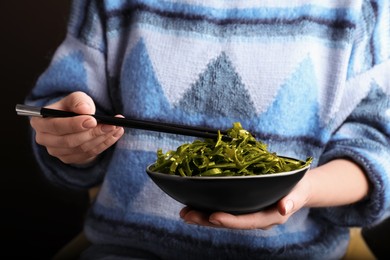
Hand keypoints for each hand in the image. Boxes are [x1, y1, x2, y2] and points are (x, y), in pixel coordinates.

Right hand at [29, 91, 124, 164]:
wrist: (76, 120)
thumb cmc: (73, 107)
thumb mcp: (75, 98)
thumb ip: (79, 101)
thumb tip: (85, 110)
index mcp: (40, 122)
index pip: (56, 126)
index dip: (74, 124)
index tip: (93, 120)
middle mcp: (45, 139)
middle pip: (70, 141)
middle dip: (93, 133)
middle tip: (111, 125)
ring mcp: (57, 152)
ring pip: (82, 148)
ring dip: (102, 138)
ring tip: (117, 127)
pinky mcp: (70, 159)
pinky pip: (89, 154)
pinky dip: (105, 144)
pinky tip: (115, 134)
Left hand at [179, 172, 311, 229]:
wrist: (298, 188)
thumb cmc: (298, 188)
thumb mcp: (297, 193)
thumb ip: (291, 201)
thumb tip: (283, 208)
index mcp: (268, 217)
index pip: (246, 221)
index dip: (229, 220)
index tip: (212, 217)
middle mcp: (254, 218)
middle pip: (229, 222)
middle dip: (206, 220)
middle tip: (186, 215)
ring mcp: (247, 213)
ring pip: (223, 217)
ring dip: (202, 216)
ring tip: (184, 212)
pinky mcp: (242, 206)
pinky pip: (224, 209)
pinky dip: (208, 208)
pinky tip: (194, 205)